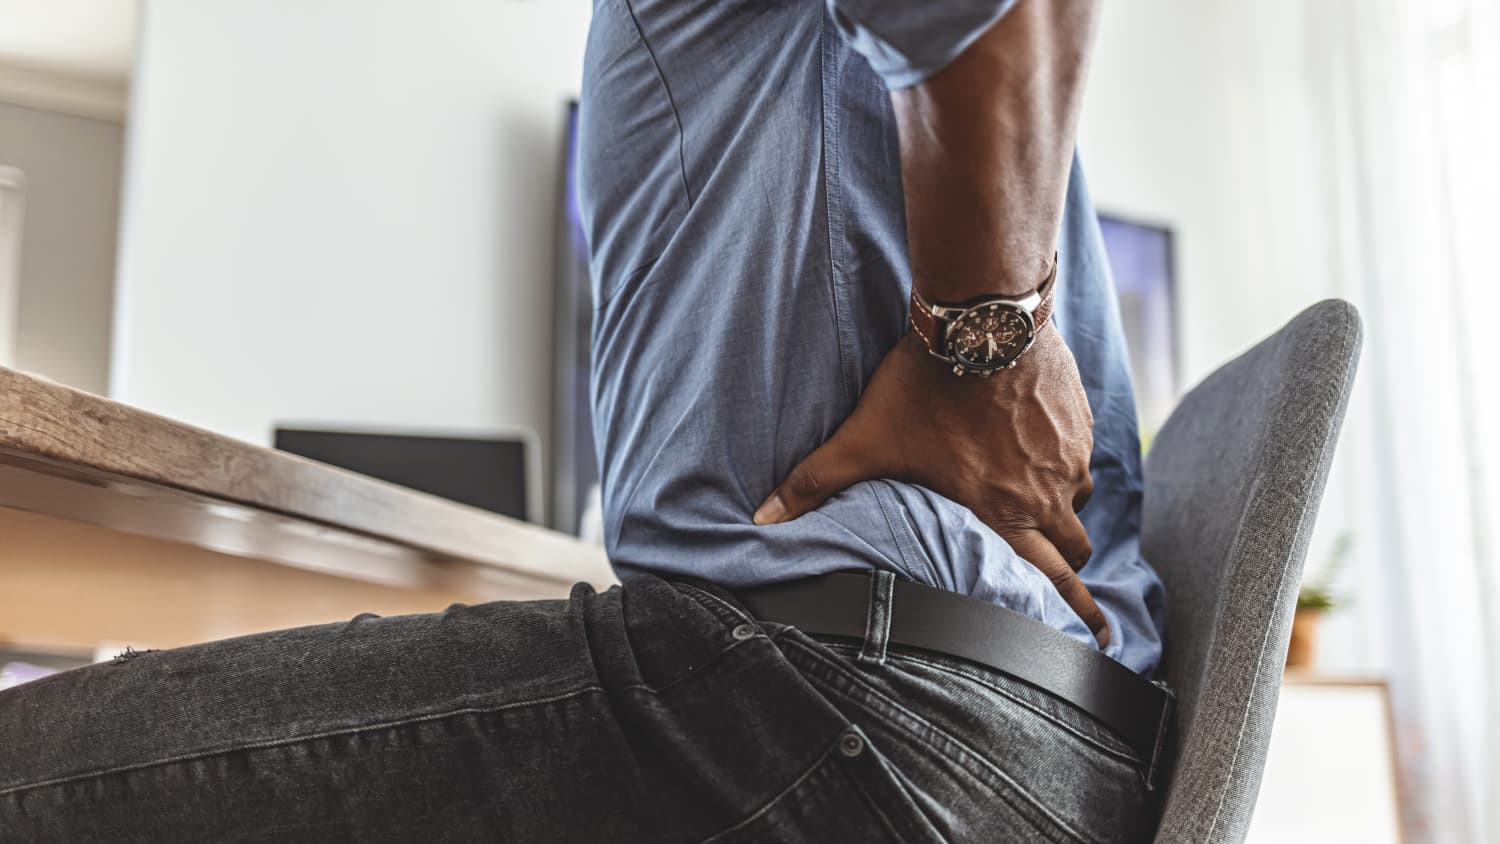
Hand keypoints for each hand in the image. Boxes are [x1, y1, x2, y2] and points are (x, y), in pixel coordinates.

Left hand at [754, 326, 1107, 645]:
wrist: (981, 321)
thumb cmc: (924, 385)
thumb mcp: (864, 439)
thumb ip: (813, 484)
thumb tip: (761, 521)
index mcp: (1001, 514)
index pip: (1052, 580)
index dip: (1079, 613)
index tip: (1100, 639)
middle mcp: (1045, 494)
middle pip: (1075, 551)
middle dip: (1070, 572)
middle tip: (1072, 587)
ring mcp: (1068, 456)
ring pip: (1078, 502)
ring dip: (1062, 511)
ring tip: (1039, 507)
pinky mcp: (1078, 420)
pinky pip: (1080, 456)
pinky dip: (1065, 463)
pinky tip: (1040, 449)